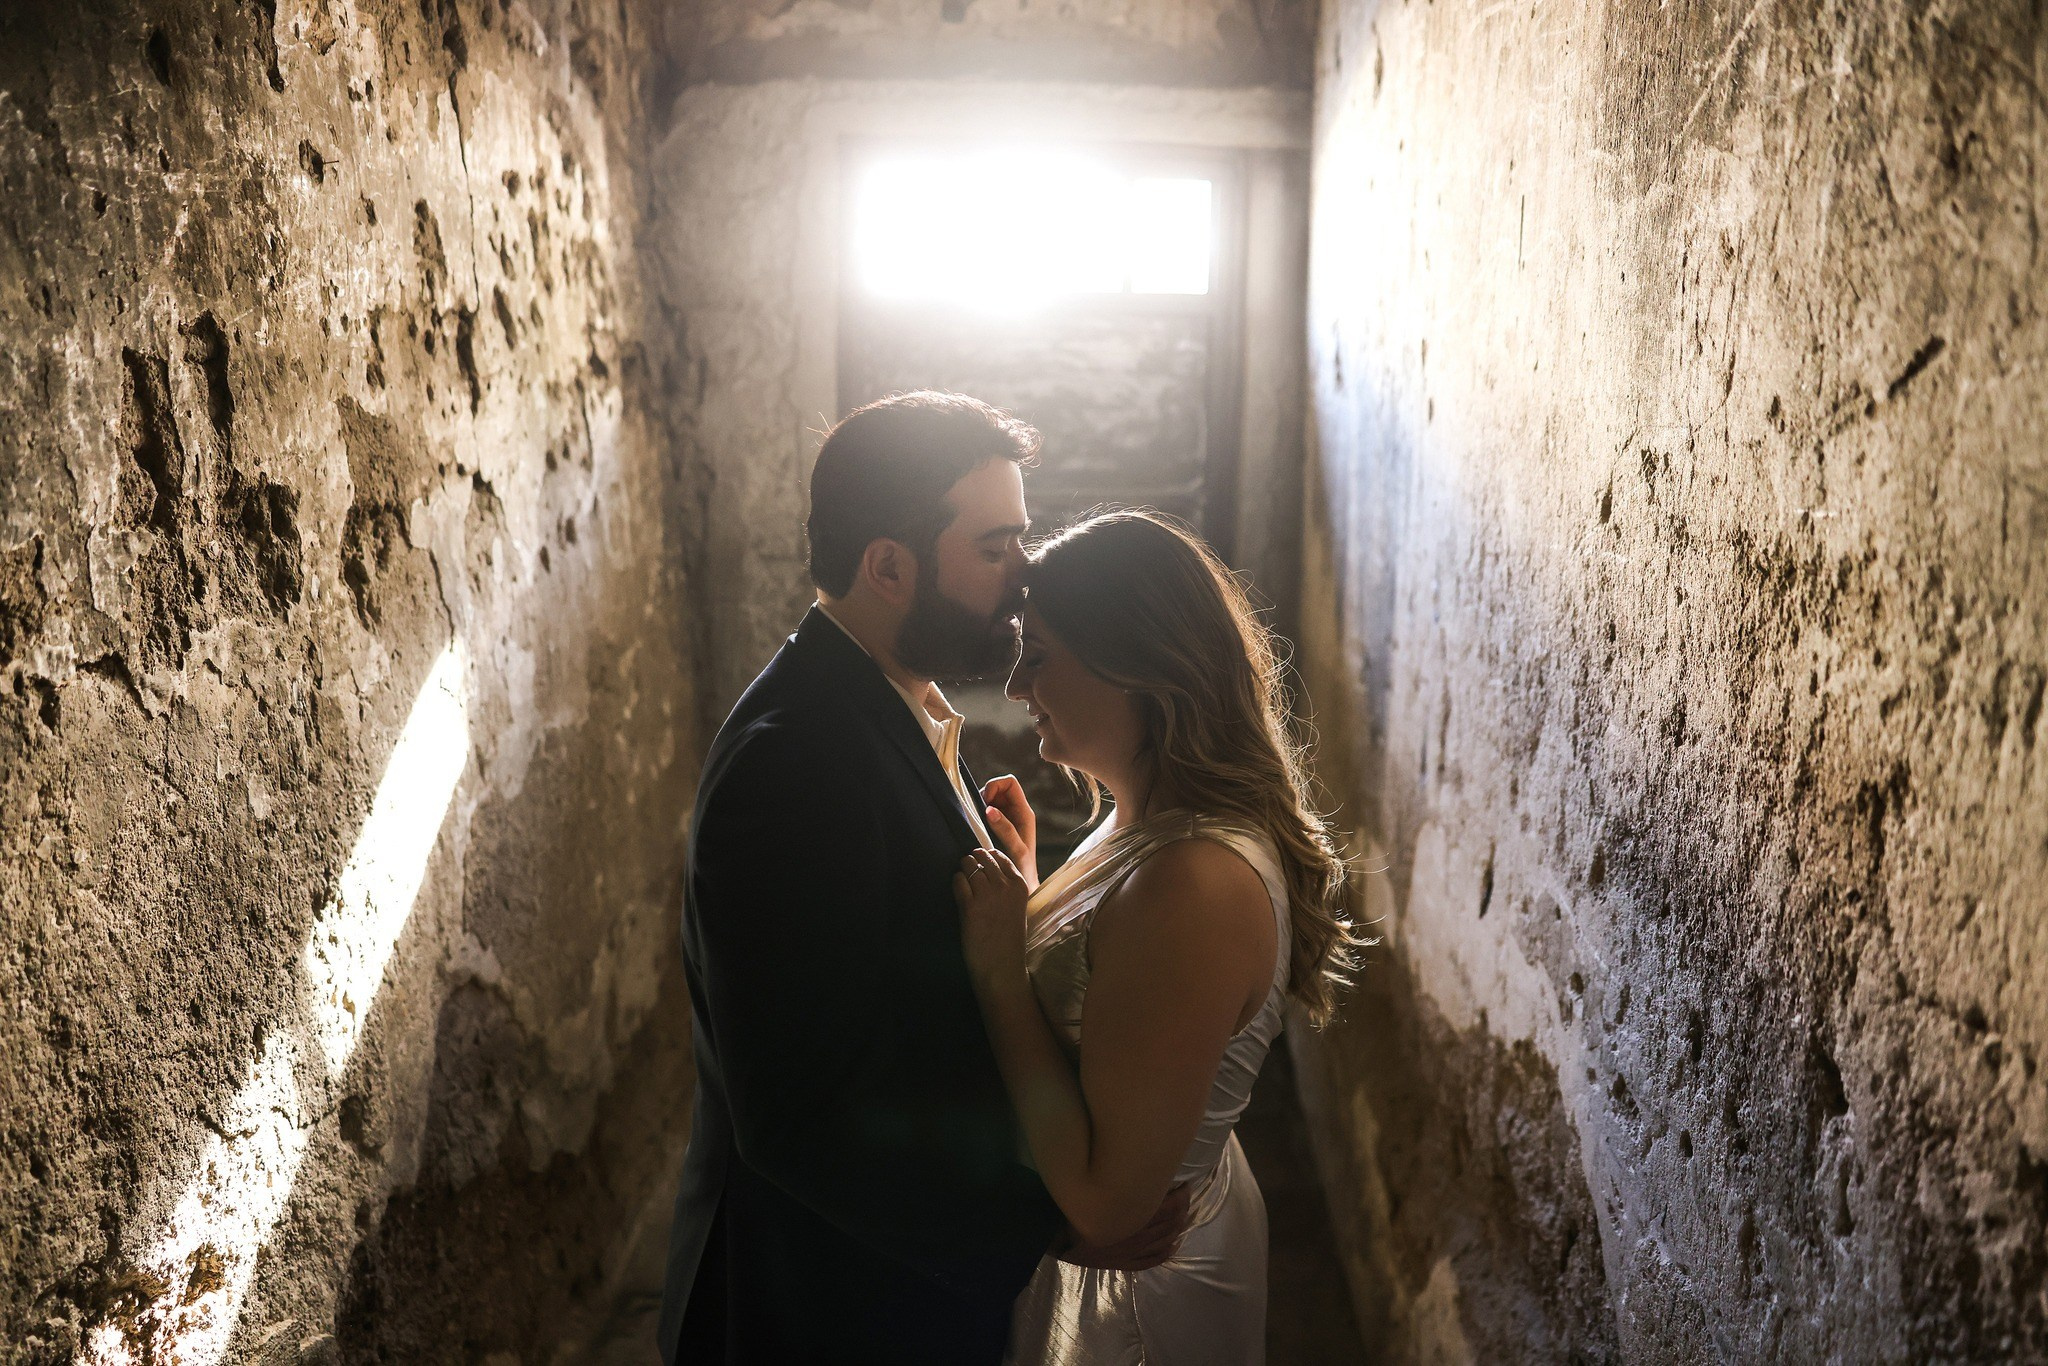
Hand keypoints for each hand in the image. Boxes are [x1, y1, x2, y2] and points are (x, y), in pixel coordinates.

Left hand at [953, 847, 1030, 991]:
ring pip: (969, 866)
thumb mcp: (1017, 908)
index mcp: (1020, 886)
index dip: (988, 856)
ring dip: (963, 869)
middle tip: (968, 864)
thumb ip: (1007, 888)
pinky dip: (956, 882)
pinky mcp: (969, 905)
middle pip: (983, 858)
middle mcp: (1004, 886)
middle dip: (973, 859)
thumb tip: (988, 869)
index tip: (981, 858)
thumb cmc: (1009, 940)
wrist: (1001, 966)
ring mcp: (987, 895)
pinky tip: (958, 890)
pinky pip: (958, 881)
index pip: (1000, 858)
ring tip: (962, 876)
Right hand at [980, 775, 1038, 891]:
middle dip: (985, 794)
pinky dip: (979, 812)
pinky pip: (987, 809)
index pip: (1010, 783)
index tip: (984, 801)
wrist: (1024, 884)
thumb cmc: (1023, 869)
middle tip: (978, 813)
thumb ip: (1005, 829)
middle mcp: (1017, 811)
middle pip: (999, 787)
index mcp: (1024, 812)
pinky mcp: (999, 824)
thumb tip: (990, 810)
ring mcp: (1007, 817)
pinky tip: (977, 826)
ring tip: (978, 822)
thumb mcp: (1016, 850)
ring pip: (991, 798)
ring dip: (981, 804)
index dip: (995, 785)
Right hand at [1056, 1183, 1193, 1271]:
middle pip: (1170, 1224)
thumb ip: (1121, 1181)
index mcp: (1132, 1216)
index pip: (1169, 1207)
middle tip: (1186, 1197)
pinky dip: (1167, 1252)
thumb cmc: (1075, 1207)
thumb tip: (1140, 1166)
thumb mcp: (1098, 1189)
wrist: (1056, 1238)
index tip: (1184, 1184)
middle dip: (1183, 1210)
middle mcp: (1137, 1235)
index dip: (1181, 1196)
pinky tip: (1175, 1244)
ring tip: (1185, 1216)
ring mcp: (1132, 1253)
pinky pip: (1153, 1260)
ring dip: (1178, 1228)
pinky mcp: (1124, 1264)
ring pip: (1165, 1241)